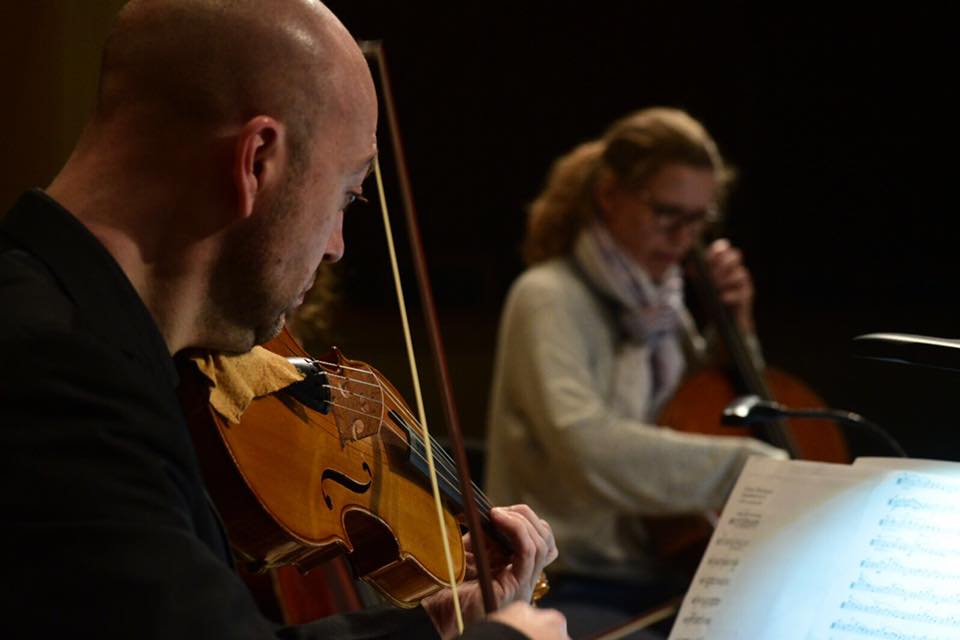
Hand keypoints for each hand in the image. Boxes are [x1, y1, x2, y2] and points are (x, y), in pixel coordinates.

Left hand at [422, 504, 558, 639]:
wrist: (437, 613)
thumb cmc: (449, 587)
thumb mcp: (470, 553)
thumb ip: (484, 535)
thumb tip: (491, 511)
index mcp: (516, 570)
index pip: (540, 540)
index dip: (525, 520)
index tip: (500, 511)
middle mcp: (525, 578)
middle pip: (545, 540)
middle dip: (525, 517)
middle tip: (499, 511)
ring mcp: (523, 584)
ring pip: (542, 544)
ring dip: (521, 520)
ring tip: (498, 513)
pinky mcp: (515, 588)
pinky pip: (529, 553)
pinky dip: (517, 530)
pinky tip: (499, 519)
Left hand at [704, 238, 753, 332]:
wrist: (723, 318)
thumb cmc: (712, 297)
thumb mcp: (702, 283)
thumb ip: (698, 273)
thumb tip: (691, 267)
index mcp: (725, 262)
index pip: (724, 247)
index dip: (716, 250)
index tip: (707, 260)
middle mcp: (736, 268)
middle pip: (736, 255)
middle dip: (723, 264)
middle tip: (711, 275)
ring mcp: (744, 281)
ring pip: (740, 274)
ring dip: (726, 280)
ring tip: (716, 287)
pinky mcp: (747, 295)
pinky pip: (742, 291)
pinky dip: (730, 295)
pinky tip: (722, 298)